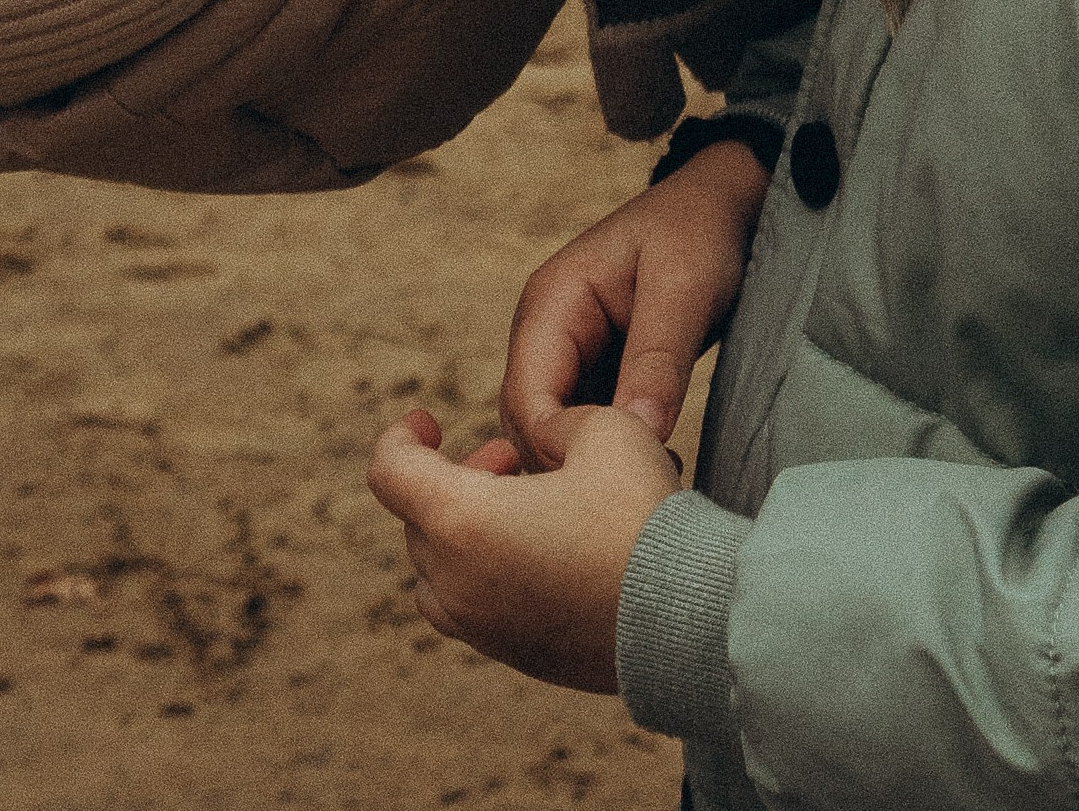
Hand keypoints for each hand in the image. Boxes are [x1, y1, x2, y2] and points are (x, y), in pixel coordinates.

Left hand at [367, 404, 678, 689]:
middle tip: (508, 460)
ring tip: (525, 509)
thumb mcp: (603, 428)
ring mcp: (484, 630)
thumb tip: (546, 434)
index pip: (389, 470)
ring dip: (465, 533)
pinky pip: (476, 612)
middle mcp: (457, 583)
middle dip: (452, 480)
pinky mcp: (518, 659)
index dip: (400, 436)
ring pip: (439, 574)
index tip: (429, 420)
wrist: (689, 621)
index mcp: (461, 521)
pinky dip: (489, 574)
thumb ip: (558, 421)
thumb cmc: (641, 518)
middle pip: (418, 522)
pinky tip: (549, 553)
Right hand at [499, 142, 771, 465]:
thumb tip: (635, 436)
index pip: (527, 398)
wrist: (724, 204)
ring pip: (553, 431)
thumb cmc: (700, 231)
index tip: (619, 482)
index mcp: (551, 302)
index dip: (558, 449)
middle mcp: (546, 330)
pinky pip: (583, 423)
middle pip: (529, 423)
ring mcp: (566, 351)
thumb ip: (657, 360)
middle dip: (572, 464)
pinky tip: (650, 467)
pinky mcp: (593, 368)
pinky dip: (607, 450)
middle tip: (639, 496)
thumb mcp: (685, 288)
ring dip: (590, 463)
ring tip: (650, 485)